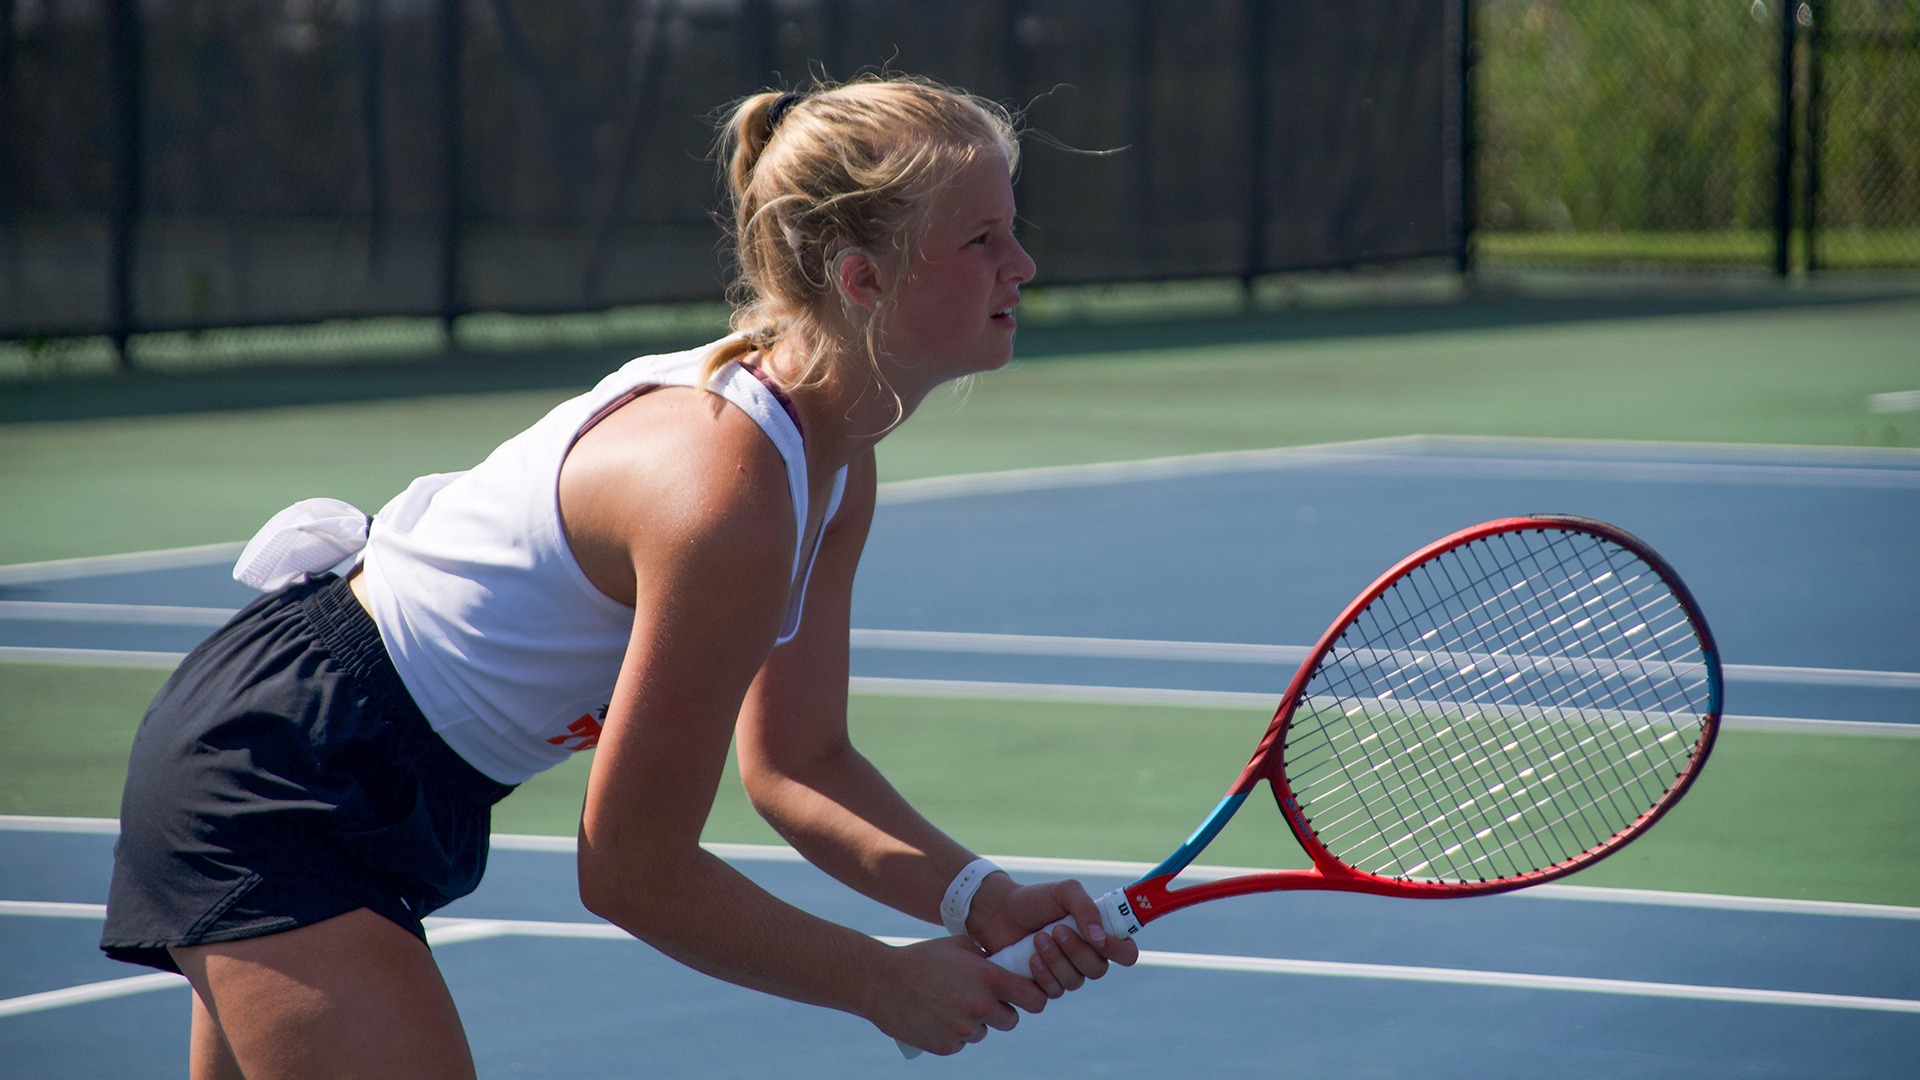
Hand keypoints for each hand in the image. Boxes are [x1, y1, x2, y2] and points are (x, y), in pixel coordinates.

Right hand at [869, 936, 1048, 1055]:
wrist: (881, 981)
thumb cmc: (922, 958)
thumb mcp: (959, 947)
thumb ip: (988, 958)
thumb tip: (1008, 965)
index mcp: (989, 979)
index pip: (1034, 999)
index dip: (1031, 998)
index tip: (1023, 996)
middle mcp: (981, 1007)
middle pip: (1011, 1020)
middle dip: (1000, 1012)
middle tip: (981, 1000)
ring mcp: (964, 1030)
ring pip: (983, 1032)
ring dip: (973, 1022)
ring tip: (948, 1003)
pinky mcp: (947, 1046)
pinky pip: (960, 1043)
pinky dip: (953, 1033)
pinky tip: (936, 1016)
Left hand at [968, 877, 1140, 998]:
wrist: (998, 911)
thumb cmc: (1034, 899)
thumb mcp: (1064, 892)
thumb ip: (1086, 908)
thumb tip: (1099, 938)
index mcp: (1098, 935)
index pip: (1126, 953)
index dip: (1117, 950)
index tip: (1098, 938)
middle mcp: (1086, 957)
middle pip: (1098, 970)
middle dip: (1077, 951)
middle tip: (1056, 930)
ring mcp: (1066, 974)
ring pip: (1075, 982)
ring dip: (1056, 960)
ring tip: (1038, 938)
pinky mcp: (1044, 986)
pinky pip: (1053, 993)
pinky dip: (1043, 975)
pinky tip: (1031, 958)